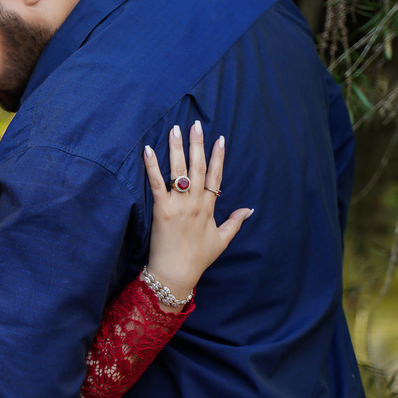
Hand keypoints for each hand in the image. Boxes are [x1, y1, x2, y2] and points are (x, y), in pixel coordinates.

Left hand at [143, 121, 252, 306]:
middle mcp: (195, 203)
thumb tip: (250, 209)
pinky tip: (147, 149)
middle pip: (198, 167)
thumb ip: (235, 222)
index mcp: (209, 208)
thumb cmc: (198, 259)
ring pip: (178, 170)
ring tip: (175, 129)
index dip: (218, 156)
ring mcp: (178, 205)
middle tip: (195, 124)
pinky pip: (156, 183)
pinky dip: (151, 166)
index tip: (219, 138)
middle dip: (197, 144)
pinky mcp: (161, 210)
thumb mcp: (221, 240)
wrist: (176, 274)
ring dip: (176, 148)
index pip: (216, 176)